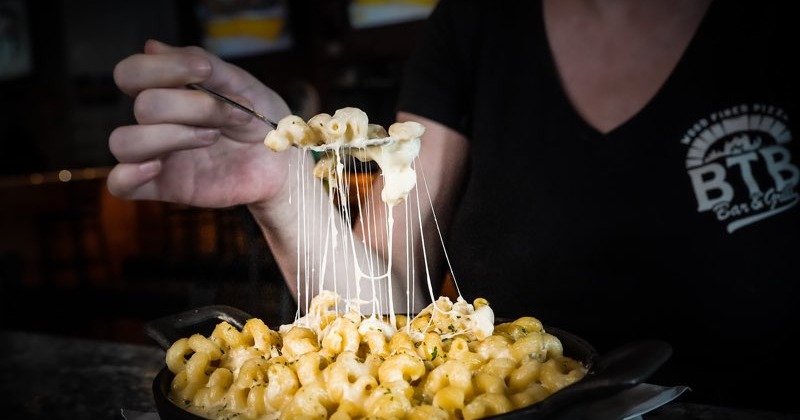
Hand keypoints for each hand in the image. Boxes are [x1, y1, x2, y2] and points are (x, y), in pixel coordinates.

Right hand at [107, 39, 293, 207]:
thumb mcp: (240, 83)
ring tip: (212, 137)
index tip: (204, 71)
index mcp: (167, 91)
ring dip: (172, 136)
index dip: (162, 68)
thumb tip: (152, 46)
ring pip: (124, 142)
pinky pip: (120, 185)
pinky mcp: (165, 186)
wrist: (284, 160)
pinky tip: (157, 167)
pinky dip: (128, 175)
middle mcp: (156, 122)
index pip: (131, 74)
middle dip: (193, 106)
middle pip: (143, 106)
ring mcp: (157, 155)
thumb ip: (201, 64)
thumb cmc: (260, 118)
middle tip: (232, 114)